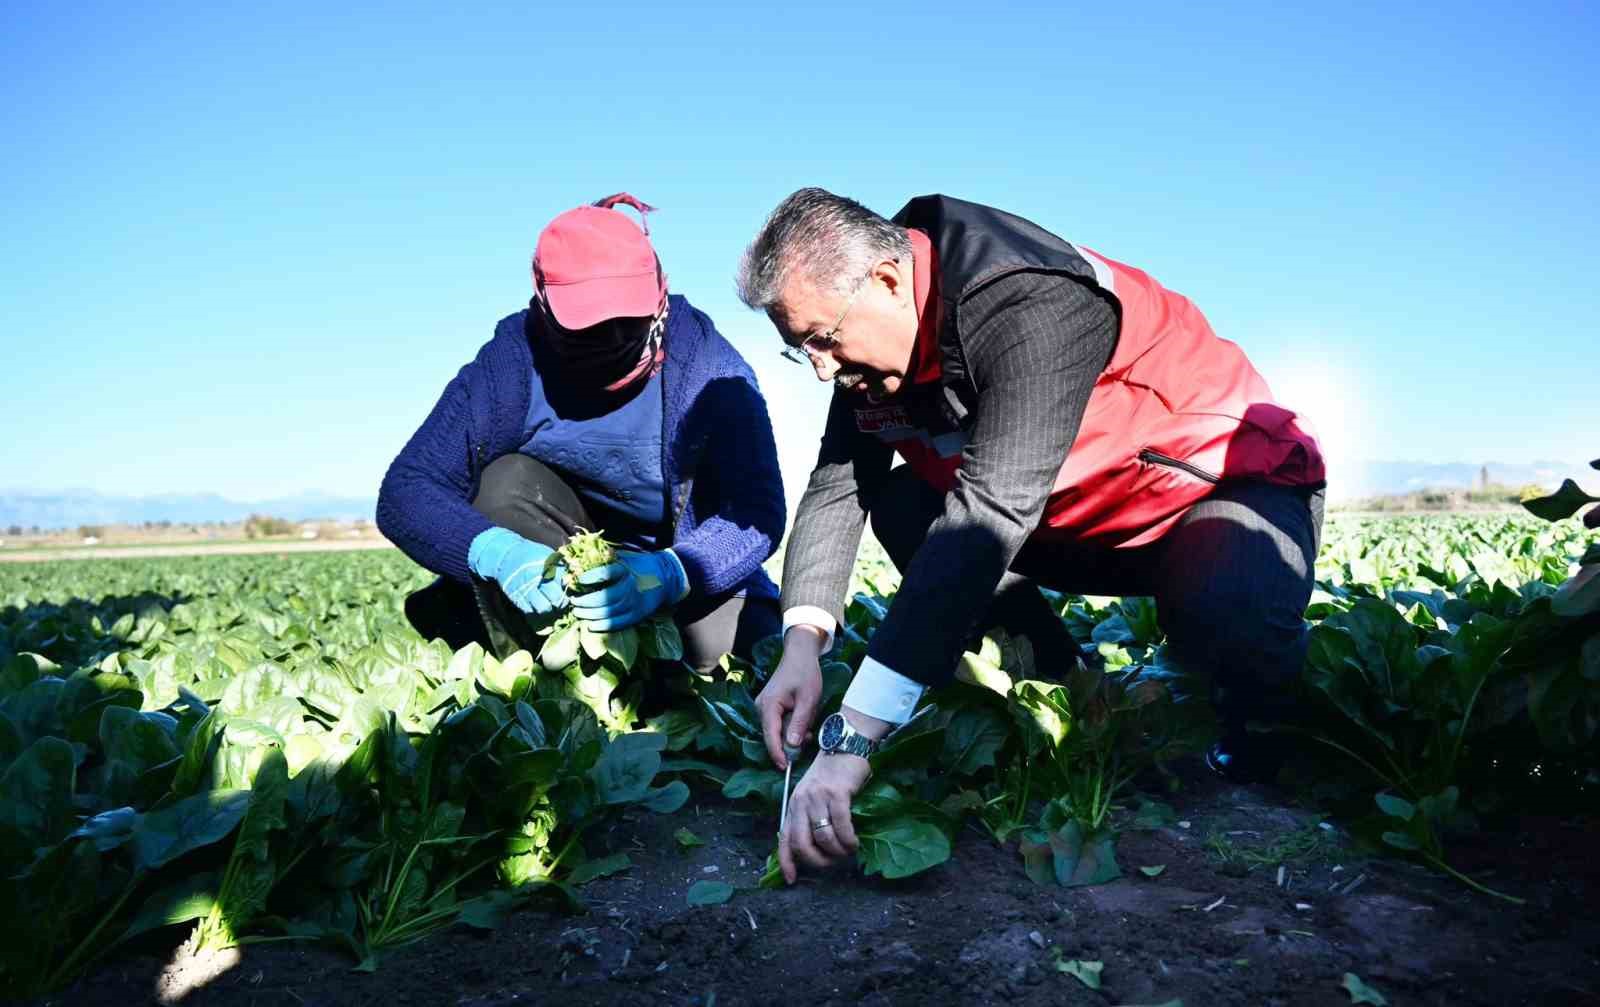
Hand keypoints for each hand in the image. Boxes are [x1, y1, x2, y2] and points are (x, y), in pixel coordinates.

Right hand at [467, 527, 566, 614]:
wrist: (505, 554)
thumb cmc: (530, 553)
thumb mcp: (547, 555)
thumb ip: (560, 566)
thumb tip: (575, 577)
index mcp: (547, 567)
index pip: (564, 585)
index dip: (569, 590)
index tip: (569, 591)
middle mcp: (536, 579)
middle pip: (556, 599)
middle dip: (561, 602)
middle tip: (561, 600)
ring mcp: (525, 590)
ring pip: (543, 609)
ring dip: (549, 608)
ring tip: (550, 604)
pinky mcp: (516, 597)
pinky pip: (530, 611)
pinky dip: (536, 610)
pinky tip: (538, 604)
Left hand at [569, 549, 688, 629]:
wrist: (665, 576)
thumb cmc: (638, 565)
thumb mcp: (623, 557)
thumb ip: (604, 560)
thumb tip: (578, 564)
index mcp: (625, 570)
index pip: (605, 574)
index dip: (590, 578)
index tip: (579, 580)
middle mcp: (630, 586)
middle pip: (604, 597)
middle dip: (585, 601)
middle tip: (573, 601)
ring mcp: (635, 602)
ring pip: (608, 612)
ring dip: (590, 614)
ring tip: (578, 612)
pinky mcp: (638, 614)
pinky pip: (618, 623)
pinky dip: (603, 626)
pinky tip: (591, 625)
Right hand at [756, 627, 825, 769]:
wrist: (799, 655)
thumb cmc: (805, 674)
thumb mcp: (808, 699)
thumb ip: (799, 723)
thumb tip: (792, 746)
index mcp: (768, 706)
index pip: (770, 736)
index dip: (777, 754)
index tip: (785, 768)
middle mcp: (761, 708)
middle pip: (773, 736)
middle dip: (790, 741)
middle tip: (809, 736)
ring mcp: (763, 708)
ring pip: (777, 731)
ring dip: (793, 732)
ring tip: (808, 720)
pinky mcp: (769, 708)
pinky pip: (779, 724)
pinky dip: (791, 725)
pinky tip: (803, 717)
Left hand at [778, 749, 870, 882]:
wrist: (845, 744)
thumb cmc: (832, 772)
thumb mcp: (813, 794)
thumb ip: (809, 816)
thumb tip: (816, 846)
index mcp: (794, 804)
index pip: (784, 838)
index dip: (786, 862)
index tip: (791, 880)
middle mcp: (801, 802)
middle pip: (802, 844)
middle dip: (817, 861)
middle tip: (833, 863)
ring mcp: (818, 797)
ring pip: (823, 838)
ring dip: (838, 852)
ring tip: (849, 851)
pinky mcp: (836, 794)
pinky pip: (841, 826)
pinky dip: (848, 840)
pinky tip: (854, 842)